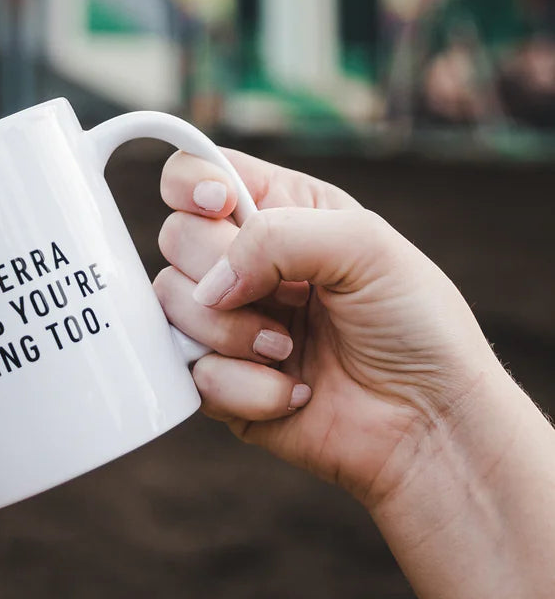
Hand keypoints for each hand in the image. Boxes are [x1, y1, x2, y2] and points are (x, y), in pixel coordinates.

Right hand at [154, 149, 505, 508]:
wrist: (429, 423)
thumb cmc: (416, 327)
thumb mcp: (365, 245)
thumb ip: (277, 236)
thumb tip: (211, 287)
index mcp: (280, 212)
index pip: (196, 174)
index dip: (192, 183)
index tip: (222, 208)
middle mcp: (245, 264)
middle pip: (173, 237)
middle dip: (218, 271)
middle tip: (286, 301)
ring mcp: (227, 324)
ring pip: (170, 306)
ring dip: (232, 333)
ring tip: (288, 350)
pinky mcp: (221, 383)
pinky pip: (190, 374)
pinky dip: (244, 387)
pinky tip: (293, 392)